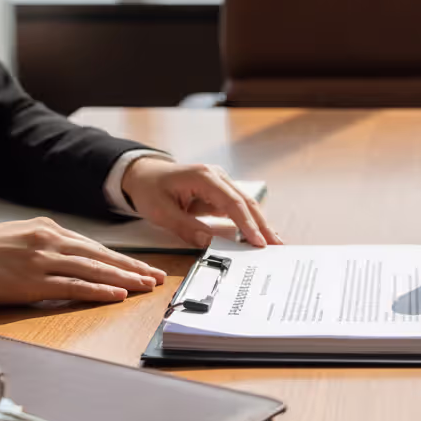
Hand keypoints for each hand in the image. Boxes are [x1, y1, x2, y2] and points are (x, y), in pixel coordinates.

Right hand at [0, 218, 166, 303]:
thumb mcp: (19, 235)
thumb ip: (47, 244)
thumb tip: (72, 256)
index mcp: (48, 229)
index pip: (95, 247)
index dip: (122, 259)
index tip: (143, 267)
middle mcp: (50, 241)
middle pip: (101, 257)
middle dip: (133, 268)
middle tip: (157, 277)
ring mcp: (43, 261)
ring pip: (94, 270)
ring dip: (124, 279)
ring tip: (146, 287)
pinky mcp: (32, 282)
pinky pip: (73, 287)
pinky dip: (98, 290)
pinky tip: (116, 295)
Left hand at [121, 157, 280, 248]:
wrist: (144, 174)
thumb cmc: (150, 190)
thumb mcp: (160, 211)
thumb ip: (185, 226)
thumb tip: (209, 242)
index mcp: (204, 177)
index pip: (232, 202)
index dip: (247, 224)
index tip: (257, 242)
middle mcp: (217, 176)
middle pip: (246, 202)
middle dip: (262, 225)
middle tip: (277, 245)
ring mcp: (221, 183)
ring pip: (246, 205)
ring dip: (260, 224)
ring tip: (274, 243)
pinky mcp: (220, 192)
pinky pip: (238, 208)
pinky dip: (250, 222)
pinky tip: (260, 235)